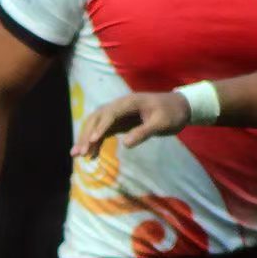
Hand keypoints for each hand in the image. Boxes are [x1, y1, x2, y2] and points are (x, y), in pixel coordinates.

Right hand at [73, 91, 189, 156]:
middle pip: (97, 118)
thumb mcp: (161, 124)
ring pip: (96, 125)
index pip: (110, 113)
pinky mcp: (119, 123)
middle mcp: (119, 106)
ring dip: (86, 138)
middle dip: (86, 135)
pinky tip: (92, 155)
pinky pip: (103, 132)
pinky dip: (96, 142)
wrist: (179, 108)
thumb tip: (125, 144)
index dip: (100, 127)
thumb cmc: (172, 113)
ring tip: (77, 155)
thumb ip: (144, 132)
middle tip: (79, 152)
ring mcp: (118, 114)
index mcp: (129, 102)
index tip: (93, 140)